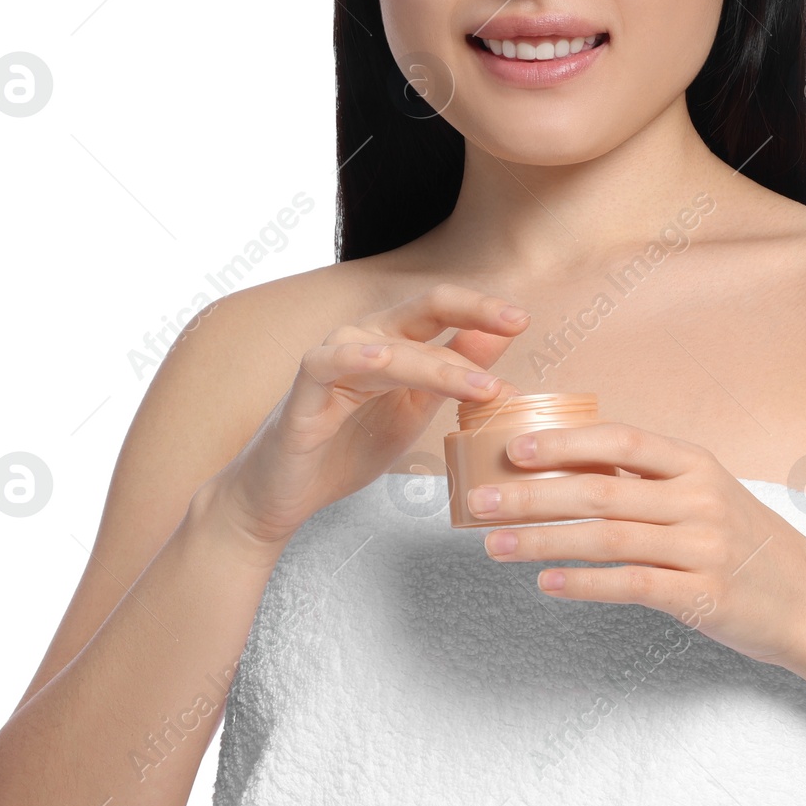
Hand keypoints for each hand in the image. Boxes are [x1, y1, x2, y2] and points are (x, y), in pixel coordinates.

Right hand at [204, 285, 529, 558]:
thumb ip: (450, 376)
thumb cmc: (346, 448)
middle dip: (471, 310)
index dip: (481, 311)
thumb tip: (496, 341)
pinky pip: (328, 363)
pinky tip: (386, 362)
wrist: (283, 496)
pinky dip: (357, 358)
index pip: (441, 311)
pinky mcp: (303, 392)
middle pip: (421, 308)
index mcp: (391, 343)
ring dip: (439, 365)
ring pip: (390, 346)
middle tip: (516, 322)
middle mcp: (362, 340)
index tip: (522, 320)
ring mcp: (330, 361)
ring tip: (483, 388)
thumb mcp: (413, 411)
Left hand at [467, 424, 805, 669]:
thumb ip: (650, 482)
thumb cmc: (750, 546)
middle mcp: (699, 499)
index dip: (563, 442)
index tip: (513, 448)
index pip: (621, 440)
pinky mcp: (704, 595)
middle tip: (479, 500)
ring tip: (494, 545)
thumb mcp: (708, 495)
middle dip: (531, 494)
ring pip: (606, 538)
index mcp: (696, 465)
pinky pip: (631, 585)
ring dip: (542, 540)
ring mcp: (704, 547)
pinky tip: (547, 583)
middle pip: (600, 491)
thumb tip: (570, 469)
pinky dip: (584, 583)